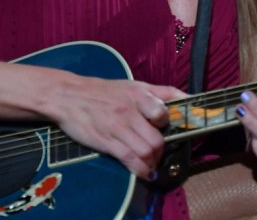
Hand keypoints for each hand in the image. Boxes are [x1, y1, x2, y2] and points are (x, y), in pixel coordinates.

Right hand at [47, 75, 186, 179]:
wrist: (68, 95)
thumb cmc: (103, 91)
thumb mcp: (133, 85)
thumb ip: (161, 91)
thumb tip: (188, 97)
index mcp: (139, 94)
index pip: (164, 112)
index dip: (168, 124)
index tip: (168, 130)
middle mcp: (130, 110)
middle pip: (157, 138)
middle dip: (160, 150)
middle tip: (157, 151)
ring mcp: (118, 127)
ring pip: (147, 151)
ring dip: (152, 161)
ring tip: (150, 162)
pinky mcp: (107, 141)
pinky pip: (131, 159)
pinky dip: (142, 170)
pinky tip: (144, 172)